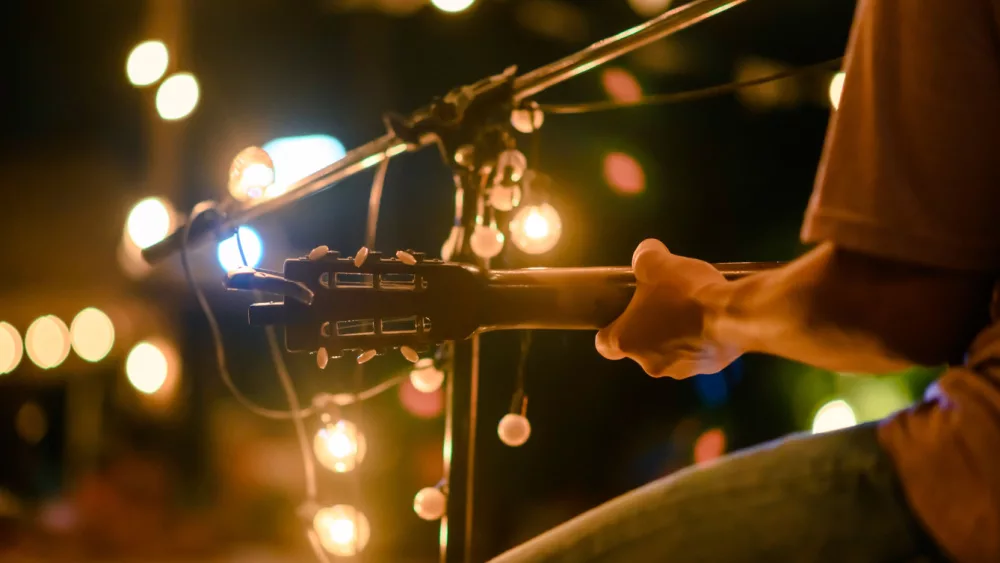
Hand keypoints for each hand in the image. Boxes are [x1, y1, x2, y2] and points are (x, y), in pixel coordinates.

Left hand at [595, 239, 740, 377]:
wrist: (731, 315)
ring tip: (691, 308)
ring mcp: (680, 370)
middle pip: (641, 346)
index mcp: (626, 341)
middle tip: (663, 303)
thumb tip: (646, 253)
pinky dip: (700, 339)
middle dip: (649, 326)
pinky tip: (710, 318)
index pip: (604, 344)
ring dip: (676, 334)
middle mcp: (649, 363)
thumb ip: (644, 257)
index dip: (610, 328)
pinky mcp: (708, 369)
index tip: (620, 316)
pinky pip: (697, 353)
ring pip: (670, 351)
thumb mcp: (655, 262)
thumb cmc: (683, 292)